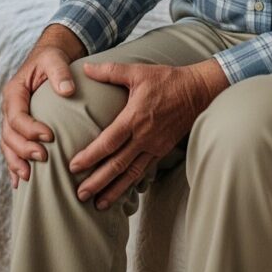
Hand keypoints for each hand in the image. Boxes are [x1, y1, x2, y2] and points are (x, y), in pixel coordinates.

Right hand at [1, 25, 86, 188]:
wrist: (48, 59)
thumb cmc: (51, 59)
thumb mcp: (55, 59)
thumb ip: (60, 72)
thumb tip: (67, 90)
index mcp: (14, 92)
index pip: (17, 115)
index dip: (30, 129)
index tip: (50, 136)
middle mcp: (9, 108)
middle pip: (9, 135)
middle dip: (24, 149)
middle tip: (43, 158)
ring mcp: (12, 120)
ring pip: (7, 145)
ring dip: (16, 162)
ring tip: (29, 177)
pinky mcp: (19, 129)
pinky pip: (12, 149)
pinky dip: (14, 165)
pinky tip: (20, 183)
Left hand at [68, 58, 228, 209]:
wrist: (198, 91)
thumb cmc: (167, 80)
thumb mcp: (138, 71)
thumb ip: (110, 71)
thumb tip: (86, 67)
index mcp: (135, 117)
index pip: (108, 142)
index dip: (90, 156)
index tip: (73, 166)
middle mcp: (144, 136)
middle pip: (117, 164)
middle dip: (97, 181)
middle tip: (79, 195)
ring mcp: (155, 146)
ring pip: (130, 173)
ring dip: (113, 190)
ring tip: (98, 204)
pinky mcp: (162, 150)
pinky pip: (143, 171)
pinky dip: (130, 183)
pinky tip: (120, 192)